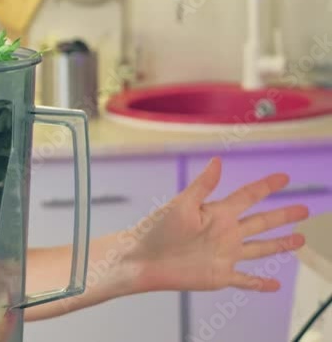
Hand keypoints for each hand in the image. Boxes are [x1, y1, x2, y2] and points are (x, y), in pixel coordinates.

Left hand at [128, 157, 309, 292]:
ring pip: (259, 249)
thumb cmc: (155, 229)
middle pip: (261, 222)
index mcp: (217, 212)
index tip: (284, 177)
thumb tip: (218, 160)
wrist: (141, 259)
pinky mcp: (219, 275)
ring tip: (300, 240)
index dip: (266, 186)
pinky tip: (275, 285)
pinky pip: (245, 280)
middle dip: (283, 216)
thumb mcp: (181, 204)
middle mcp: (225, 232)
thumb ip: (203, 185)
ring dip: (280, 245)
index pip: (248, 196)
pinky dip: (260, 284)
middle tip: (304, 209)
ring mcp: (224, 255)